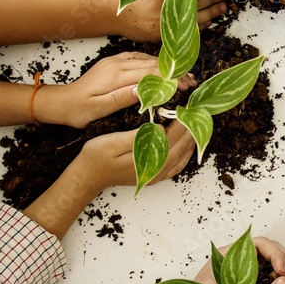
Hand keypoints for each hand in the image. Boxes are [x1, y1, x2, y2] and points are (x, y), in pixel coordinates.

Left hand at [37, 53, 196, 128]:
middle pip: (152, 64)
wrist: (61, 102)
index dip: (170, 78)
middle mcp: (116, 64)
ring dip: (166, 67)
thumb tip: (144, 90)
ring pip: (147, 60)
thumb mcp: (99, 109)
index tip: (186, 85)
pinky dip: (153, 63)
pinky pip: (138, 58)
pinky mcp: (113, 63)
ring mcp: (115, 61)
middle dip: (173, 72)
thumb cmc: (78, 111)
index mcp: (115, 75)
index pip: (150, 73)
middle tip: (192, 81)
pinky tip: (162, 69)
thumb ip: (121, 98)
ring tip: (183, 76)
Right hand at [70, 120, 195, 190]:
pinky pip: (177, 165)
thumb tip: (161, 128)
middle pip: (181, 146)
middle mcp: (157, 170)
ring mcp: (157, 175)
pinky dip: (185, 153)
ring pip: (182, 156)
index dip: (182, 121)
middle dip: (191, 128)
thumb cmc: (96, 157)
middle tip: (197, 111)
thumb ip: (138, 136)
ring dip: (190, 139)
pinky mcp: (154, 176)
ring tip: (196, 123)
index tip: (188, 106)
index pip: (173, 136)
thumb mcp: (113, 142)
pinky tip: (187, 143)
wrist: (87, 176)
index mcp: (149, 160)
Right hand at [102, 0, 226, 41]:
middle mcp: (168, 9)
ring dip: (213, 12)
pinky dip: (199, 26)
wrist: (105, 11)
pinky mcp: (162, 36)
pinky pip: (187, 32)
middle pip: (201, 2)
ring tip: (223, 7)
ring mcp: (166, 25)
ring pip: (198, 18)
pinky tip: (207, 21)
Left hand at [193, 235, 284, 283]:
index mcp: (226, 258)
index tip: (284, 272)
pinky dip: (281, 281)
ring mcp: (240, 273)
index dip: (276, 254)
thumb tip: (272, 282)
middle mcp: (234, 262)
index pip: (259, 244)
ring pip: (271, 263)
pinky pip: (267, 276)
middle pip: (269, 250)